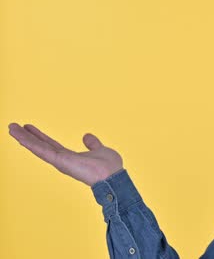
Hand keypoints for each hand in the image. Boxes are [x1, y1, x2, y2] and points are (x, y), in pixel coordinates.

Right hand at [7, 123, 122, 186]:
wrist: (113, 176)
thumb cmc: (109, 167)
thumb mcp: (100, 150)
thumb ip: (92, 144)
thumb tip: (87, 136)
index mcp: (70, 157)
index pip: (51, 145)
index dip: (40, 137)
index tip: (29, 128)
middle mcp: (62, 160)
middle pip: (40, 146)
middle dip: (27, 137)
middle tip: (13, 127)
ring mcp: (60, 161)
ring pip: (38, 147)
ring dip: (23, 138)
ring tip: (11, 128)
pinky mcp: (60, 161)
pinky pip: (42, 150)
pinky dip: (30, 142)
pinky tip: (19, 136)